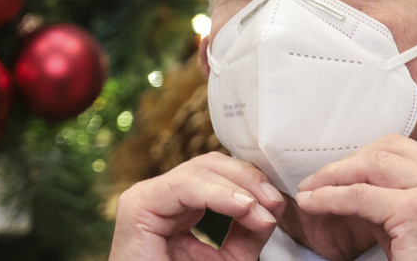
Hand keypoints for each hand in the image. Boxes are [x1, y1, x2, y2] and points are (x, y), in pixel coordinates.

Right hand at [109, 152, 284, 260]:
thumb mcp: (231, 256)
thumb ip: (250, 229)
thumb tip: (275, 202)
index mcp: (181, 205)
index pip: (221, 173)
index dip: (252, 181)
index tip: (278, 204)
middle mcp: (163, 196)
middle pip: (211, 164)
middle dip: (248, 179)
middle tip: (274, 202)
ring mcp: (147, 197)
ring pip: (199, 169)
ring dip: (237, 187)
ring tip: (258, 210)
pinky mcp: (138, 206)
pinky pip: (183, 186)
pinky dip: (217, 193)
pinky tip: (241, 206)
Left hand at [295, 134, 416, 260]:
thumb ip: (394, 201)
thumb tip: (351, 187)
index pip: (405, 150)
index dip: (365, 158)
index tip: (338, 175)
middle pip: (388, 149)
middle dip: (347, 163)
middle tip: (317, 181)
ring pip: (372, 164)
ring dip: (333, 176)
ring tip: (310, 190)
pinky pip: (361, 195)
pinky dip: (330, 197)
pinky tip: (314, 203)